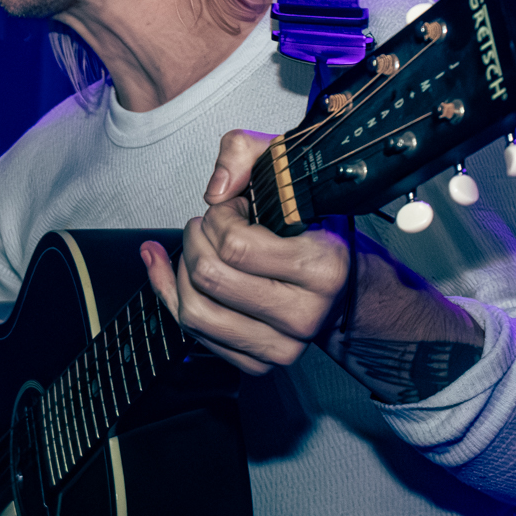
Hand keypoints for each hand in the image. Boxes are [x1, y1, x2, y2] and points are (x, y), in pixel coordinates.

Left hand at [140, 129, 349, 374]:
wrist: (345, 289)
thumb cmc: (316, 231)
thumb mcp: (289, 170)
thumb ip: (246, 152)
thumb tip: (215, 190)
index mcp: (321, 267)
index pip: (235, 245)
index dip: (218, 217)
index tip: (229, 208)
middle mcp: (304, 313)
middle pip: (210, 278)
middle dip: (195, 241)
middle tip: (208, 226)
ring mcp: (282, 345)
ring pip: (196, 312)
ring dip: (181, 272)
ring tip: (196, 249)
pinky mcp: (260, 363)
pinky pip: (195, 335)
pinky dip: (172, 298)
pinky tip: (170, 272)